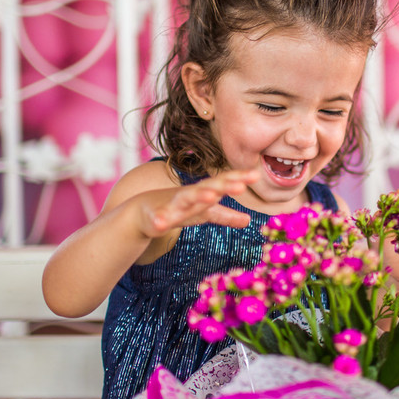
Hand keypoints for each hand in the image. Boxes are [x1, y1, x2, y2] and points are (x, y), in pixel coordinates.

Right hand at [136, 168, 258, 238]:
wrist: (142, 212)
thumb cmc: (178, 210)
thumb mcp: (204, 214)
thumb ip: (225, 216)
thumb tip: (248, 220)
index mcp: (202, 193)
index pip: (222, 183)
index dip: (238, 179)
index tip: (255, 175)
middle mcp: (189, 195)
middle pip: (207, 187)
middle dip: (223, 185)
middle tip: (240, 184)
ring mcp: (171, 205)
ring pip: (185, 199)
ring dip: (197, 197)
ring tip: (211, 197)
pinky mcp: (155, 217)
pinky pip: (158, 219)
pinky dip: (160, 220)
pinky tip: (162, 223)